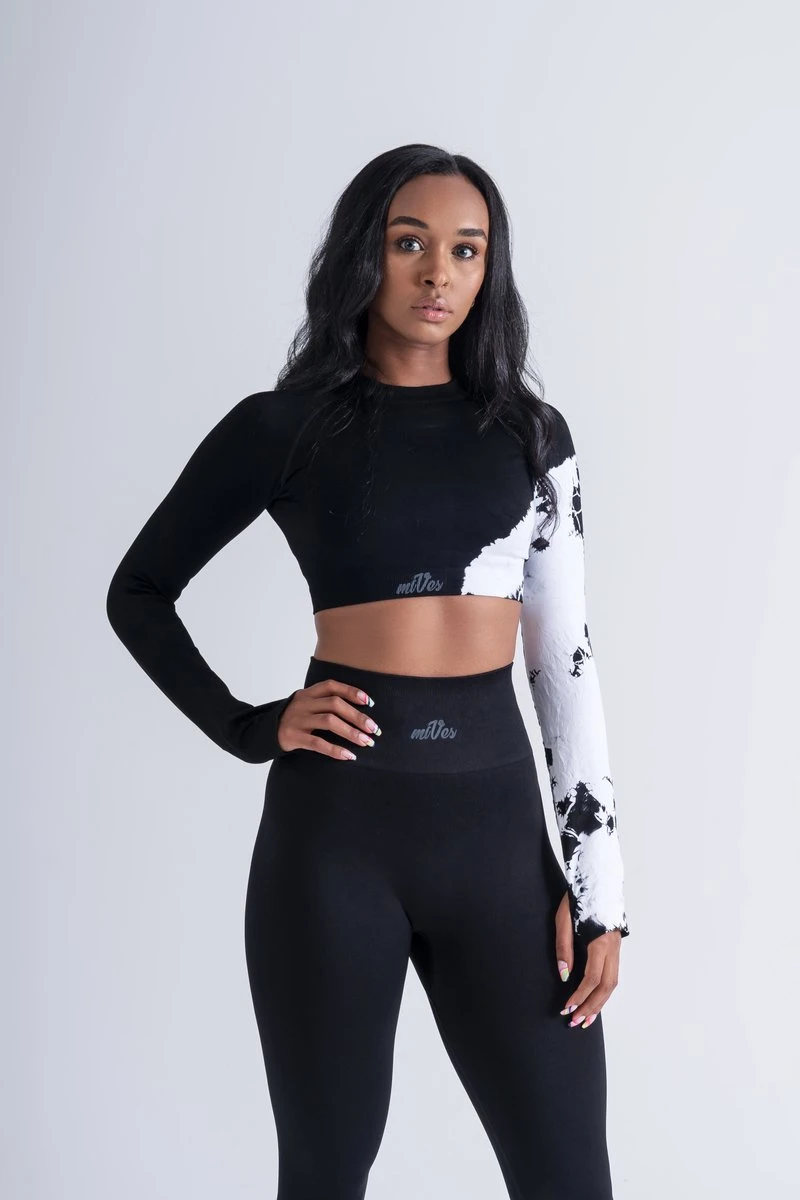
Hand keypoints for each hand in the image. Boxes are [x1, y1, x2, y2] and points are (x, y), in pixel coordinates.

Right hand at [276, 676, 380, 759]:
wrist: (265, 733)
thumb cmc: (294, 719)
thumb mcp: (306, 705)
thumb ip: (324, 703)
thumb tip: (359, 711)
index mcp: (307, 694)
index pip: (332, 686)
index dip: (351, 691)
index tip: (369, 702)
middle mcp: (303, 704)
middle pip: (334, 704)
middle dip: (357, 716)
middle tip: (373, 729)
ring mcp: (297, 720)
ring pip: (329, 722)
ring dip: (351, 732)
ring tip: (366, 742)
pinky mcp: (293, 737)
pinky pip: (318, 743)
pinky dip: (335, 750)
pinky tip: (349, 756)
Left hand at [554, 891, 620, 1028]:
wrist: (595, 879)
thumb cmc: (577, 898)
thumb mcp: (563, 920)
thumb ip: (563, 948)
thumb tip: (564, 976)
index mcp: (600, 942)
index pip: (592, 978)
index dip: (580, 996)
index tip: (567, 1008)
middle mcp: (613, 947)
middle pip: (607, 987)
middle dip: (591, 1007)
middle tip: (576, 1022)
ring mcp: (617, 947)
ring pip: (613, 983)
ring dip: (600, 1002)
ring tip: (586, 1018)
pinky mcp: (616, 946)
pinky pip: (613, 974)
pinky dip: (604, 990)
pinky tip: (594, 999)